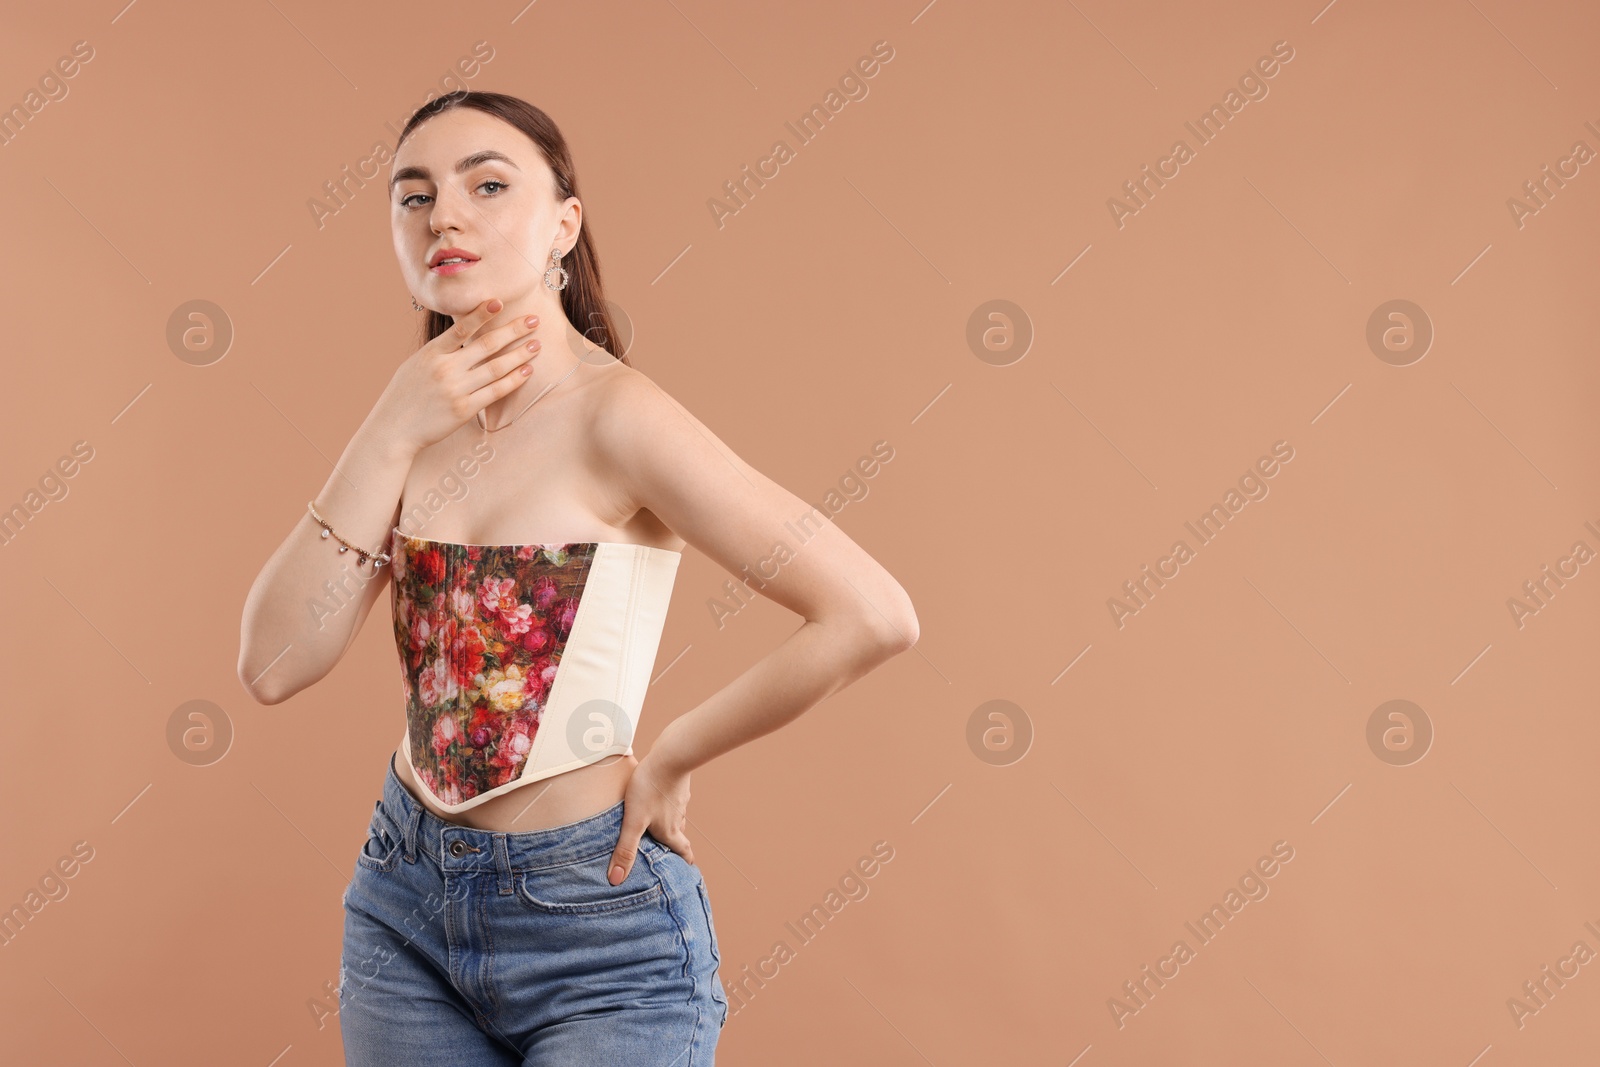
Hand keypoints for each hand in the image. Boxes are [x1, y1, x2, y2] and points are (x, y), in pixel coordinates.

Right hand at [373, 297, 542, 454]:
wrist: (393, 429)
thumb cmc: (404, 396)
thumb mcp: (416, 365)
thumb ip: (439, 351)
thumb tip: (462, 335)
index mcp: (431, 353)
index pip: (460, 328)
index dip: (481, 314)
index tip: (499, 302)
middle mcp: (444, 369)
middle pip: (486, 345)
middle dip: (513, 331)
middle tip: (533, 320)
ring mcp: (455, 390)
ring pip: (496, 368)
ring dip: (519, 355)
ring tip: (536, 345)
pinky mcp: (464, 409)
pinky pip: (495, 392)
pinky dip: (514, 380)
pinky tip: (527, 371)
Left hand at [607, 752, 693, 884]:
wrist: (671, 756)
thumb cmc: (651, 788)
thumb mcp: (634, 821)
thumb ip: (625, 849)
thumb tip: (616, 880)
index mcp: (670, 831)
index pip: (683, 851)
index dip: (685, 861)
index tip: (688, 868)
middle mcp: (677, 818)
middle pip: (679, 836)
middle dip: (676, 845)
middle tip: (670, 851)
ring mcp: (679, 800)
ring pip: (676, 817)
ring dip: (670, 823)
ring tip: (659, 825)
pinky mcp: (677, 784)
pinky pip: (673, 798)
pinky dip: (667, 803)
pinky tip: (658, 797)